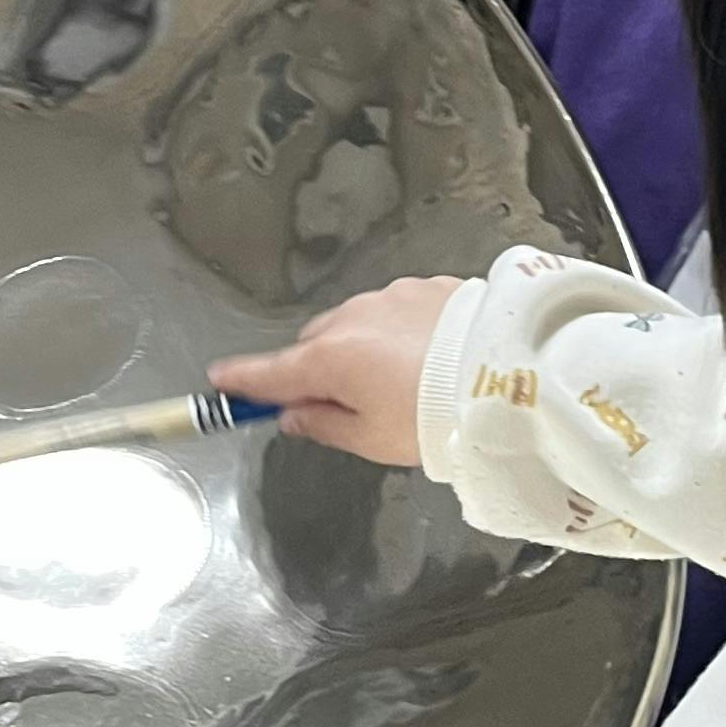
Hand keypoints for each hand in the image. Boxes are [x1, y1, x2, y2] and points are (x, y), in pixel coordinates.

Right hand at [219, 278, 462, 468]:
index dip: (242, 381)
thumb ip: (324, 425)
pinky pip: (398, 311)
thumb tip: (293, 416)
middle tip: (347, 403)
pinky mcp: (428, 287)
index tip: (219, 381)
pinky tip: (430, 356)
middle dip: (321, 368)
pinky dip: (401, 332)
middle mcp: (352, 317)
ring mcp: (391, 296)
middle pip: (315, 345)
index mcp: (329, 359)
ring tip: (403, 381)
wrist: (506, 377)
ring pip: (358, 324)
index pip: (270, 373)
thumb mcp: (372, 439)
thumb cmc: (434, 418)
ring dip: (365, 347)